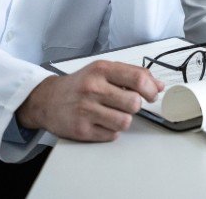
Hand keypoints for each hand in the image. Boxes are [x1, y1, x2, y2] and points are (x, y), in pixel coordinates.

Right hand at [16, 60, 164, 140]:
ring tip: (112, 114)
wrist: (47, 100)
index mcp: (101, 70)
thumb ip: (131, 75)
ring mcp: (86, 110)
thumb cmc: (79, 85)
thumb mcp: (103, 71)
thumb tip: (158, 85)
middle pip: (134, 103)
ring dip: (123, 120)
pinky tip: (100, 122)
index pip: (138, 78)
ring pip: (125, 122)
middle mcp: (93, 88)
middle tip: (125, 104)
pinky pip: (111, 135)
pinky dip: (110, 131)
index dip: (150, 89)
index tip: (151, 94)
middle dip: (135, 106)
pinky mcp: (81, 130)